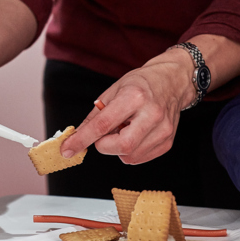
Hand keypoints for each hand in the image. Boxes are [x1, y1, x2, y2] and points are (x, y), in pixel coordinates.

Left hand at [61, 50, 192, 164]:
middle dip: (104, 146)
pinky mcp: (167, 141)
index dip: (82, 139)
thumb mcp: (112, 91)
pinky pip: (139, 158)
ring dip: (116, 149)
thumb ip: (94, 117)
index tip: (67, 149)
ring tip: (123, 129)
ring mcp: (163, 129)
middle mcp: (151, 113)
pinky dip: (129, 152)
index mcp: (134, 96)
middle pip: (122, 145)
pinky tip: (133, 134)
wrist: (172, 81)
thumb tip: (76, 138)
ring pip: (130, 156)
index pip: (103, 124)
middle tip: (103, 135)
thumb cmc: (139, 85)